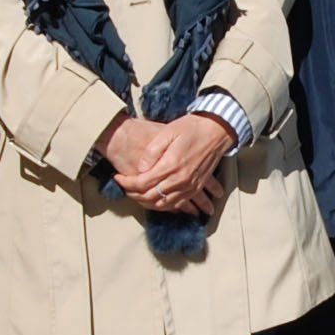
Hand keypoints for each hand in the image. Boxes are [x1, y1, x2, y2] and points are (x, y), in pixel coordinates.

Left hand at [105, 111, 233, 214]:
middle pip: (150, 197)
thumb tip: (140, 169)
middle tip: (124, 187)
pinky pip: (177, 204)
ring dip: (146, 203)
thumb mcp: (168, 132)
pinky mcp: (196, 188)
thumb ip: (152, 152)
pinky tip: (156, 202)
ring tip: (136, 195)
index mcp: (171, 165)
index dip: (126, 183)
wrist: (217, 131)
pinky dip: (164, 207)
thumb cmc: (192, 128)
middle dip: (133, 194)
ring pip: (163, 205)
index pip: (142, 183)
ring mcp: (190, 186)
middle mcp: (181, 180)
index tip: (118, 177)